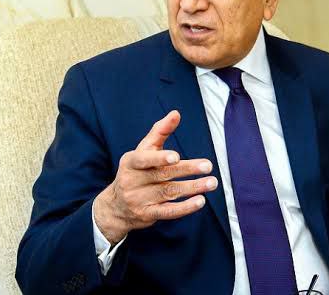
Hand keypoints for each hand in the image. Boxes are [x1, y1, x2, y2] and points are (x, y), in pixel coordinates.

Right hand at [93, 110, 217, 243]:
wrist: (116, 206)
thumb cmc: (136, 171)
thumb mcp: (143, 150)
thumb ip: (159, 131)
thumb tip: (176, 113)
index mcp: (131, 162)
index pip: (144, 160)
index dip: (160, 158)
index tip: (177, 156)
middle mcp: (133, 181)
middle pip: (162, 175)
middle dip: (187, 170)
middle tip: (208, 166)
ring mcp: (139, 199)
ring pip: (168, 193)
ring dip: (192, 188)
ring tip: (211, 183)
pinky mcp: (147, 215)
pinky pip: (168, 212)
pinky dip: (185, 207)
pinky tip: (200, 201)